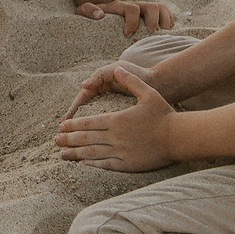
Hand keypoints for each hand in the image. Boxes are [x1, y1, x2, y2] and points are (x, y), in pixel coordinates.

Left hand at [54, 65, 177, 173]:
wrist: (179, 137)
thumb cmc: (164, 114)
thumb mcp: (147, 93)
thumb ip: (130, 81)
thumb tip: (118, 68)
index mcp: (117, 120)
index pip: (88, 123)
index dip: (73, 125)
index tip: (61, 126)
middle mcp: (115, 136)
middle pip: (86, 138)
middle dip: (68, 139)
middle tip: (55, 140)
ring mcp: (121, 152)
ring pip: (92, 153)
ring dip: (75, 154)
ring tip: (62, 155)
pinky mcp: (128, 164)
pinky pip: (105, 165)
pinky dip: (92, 164)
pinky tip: (83, 164)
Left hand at [76, 0, 175, 34]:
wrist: (99, 14)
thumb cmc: (92, 17)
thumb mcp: (84, 12)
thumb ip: (88, 10)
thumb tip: (100, 15)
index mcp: (120, 6)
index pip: (130, 8)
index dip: (131, 21)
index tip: (127, 35)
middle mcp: (134, 6)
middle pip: (151, 6)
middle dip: (153, 21)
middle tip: (150, 34)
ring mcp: (144, 9)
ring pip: (161, 8)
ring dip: (165, 20)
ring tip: (162, 33)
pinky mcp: (151, 15)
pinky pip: (167, 12)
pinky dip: (170, 20)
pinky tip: (167, 30)